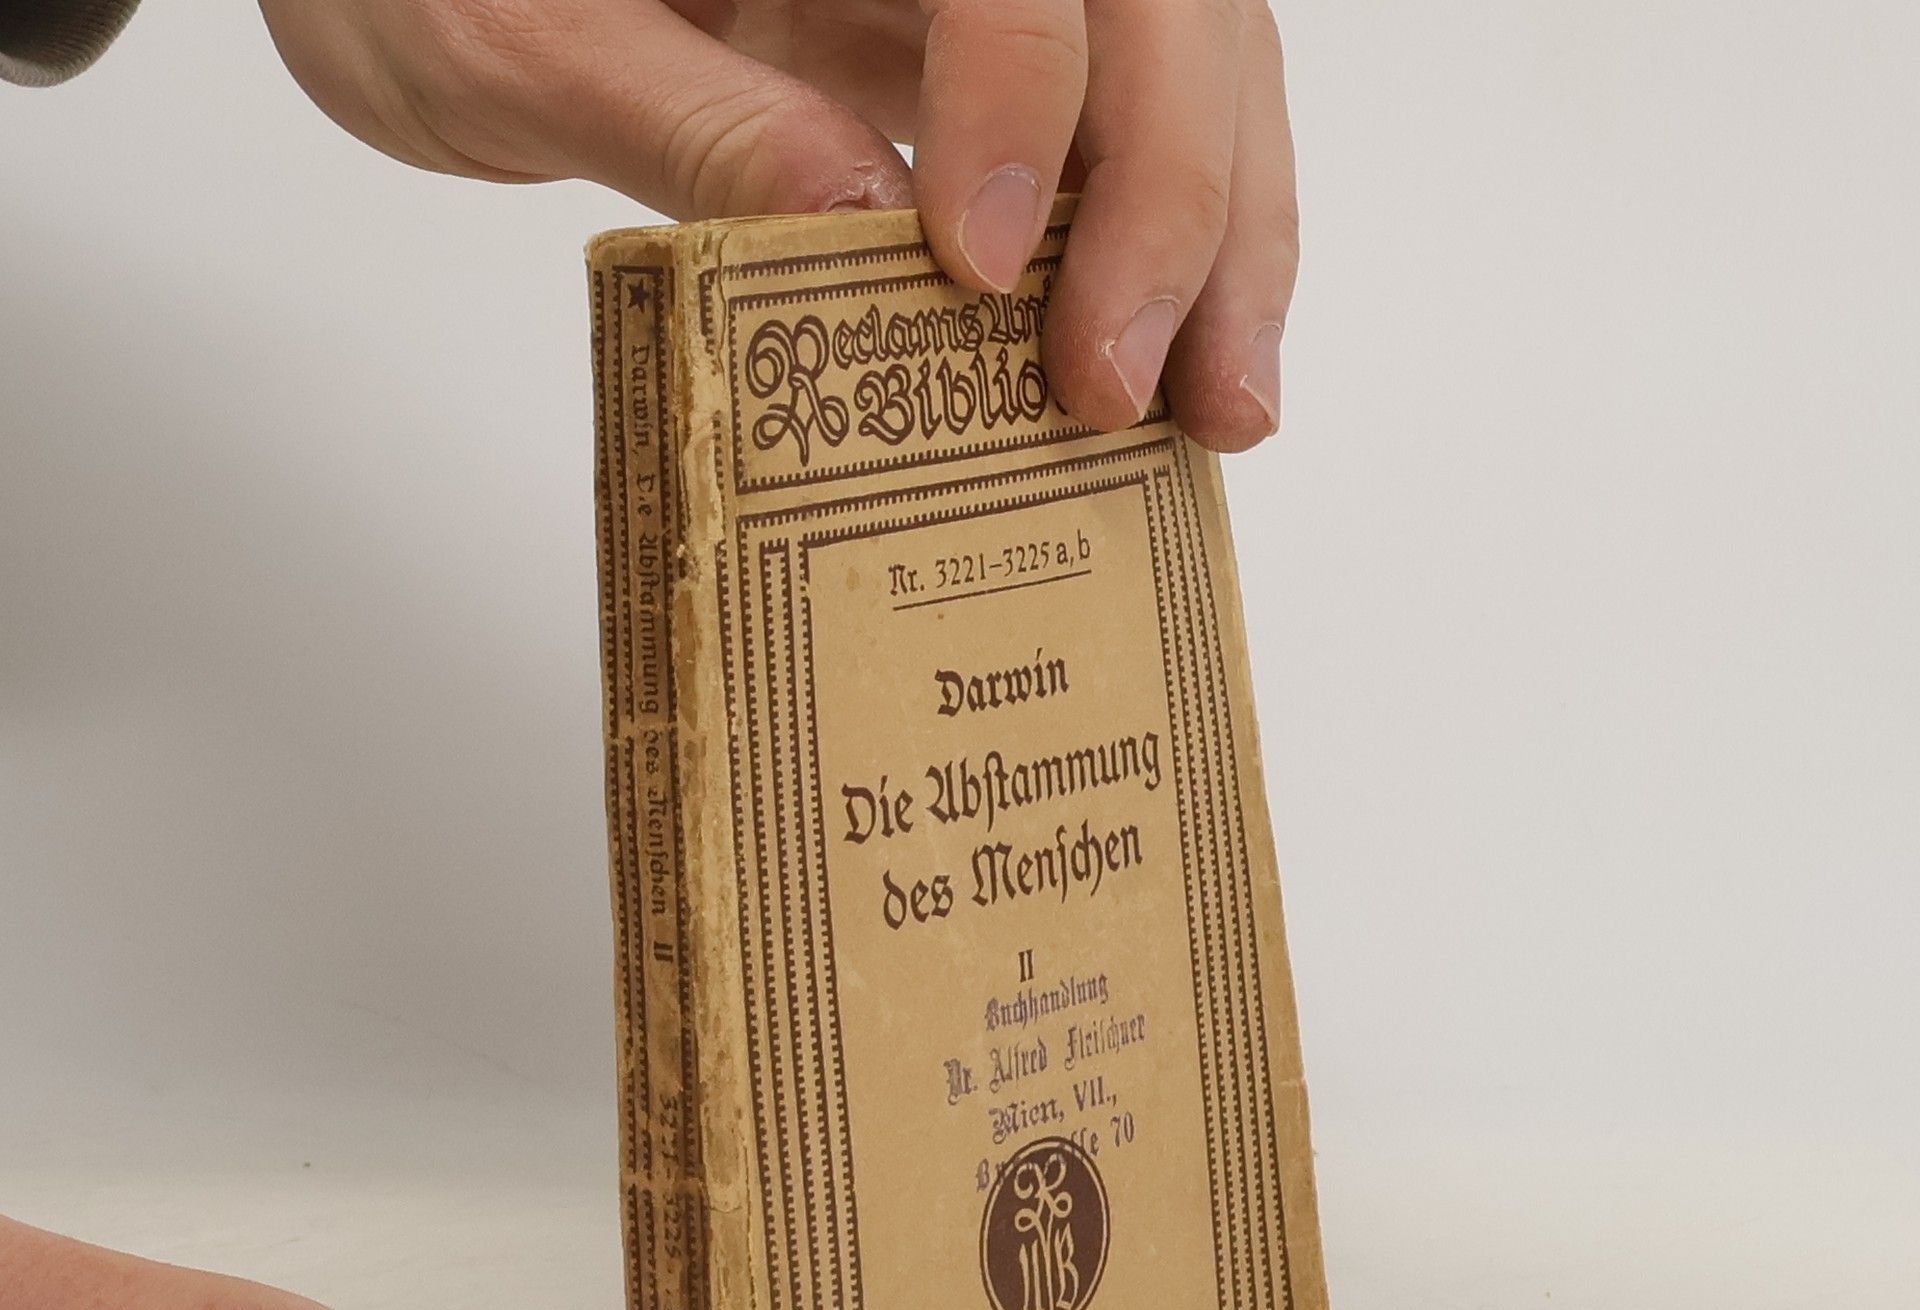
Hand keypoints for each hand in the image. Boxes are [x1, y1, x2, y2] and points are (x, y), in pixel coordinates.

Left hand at [258, 0, 1296, 448]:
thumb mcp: (509, 38)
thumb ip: (682, 116)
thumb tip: (856, 229)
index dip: (1030, 102)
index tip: (986, 275)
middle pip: (1153, 6)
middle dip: (1176, 198)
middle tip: (1135, 386)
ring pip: (1179, 68)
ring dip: (1219, 240)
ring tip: (1217, 406)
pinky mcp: (962, 65)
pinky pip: (1110, 140)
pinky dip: (1162, 251)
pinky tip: (1177, 359)